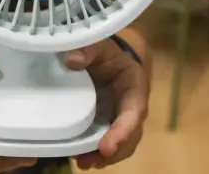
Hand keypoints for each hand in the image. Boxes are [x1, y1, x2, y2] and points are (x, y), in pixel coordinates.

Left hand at [64, 39, 148, 169]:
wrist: (107, 58)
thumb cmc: (107, 53)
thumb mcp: (100, 46)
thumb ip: (89, 50)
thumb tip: (73, 60)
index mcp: (135, 87)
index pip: (133, 113)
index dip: (122, 132)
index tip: (107, 147)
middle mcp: (133, 108)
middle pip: (129, 136)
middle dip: (112, 151)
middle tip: (87, 161)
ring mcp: (122, 120)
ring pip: (121, 145)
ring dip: (104, 158)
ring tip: (83, 163)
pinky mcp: (110, 126)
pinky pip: (109, 144)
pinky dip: (97, 154)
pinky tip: (81, 158)